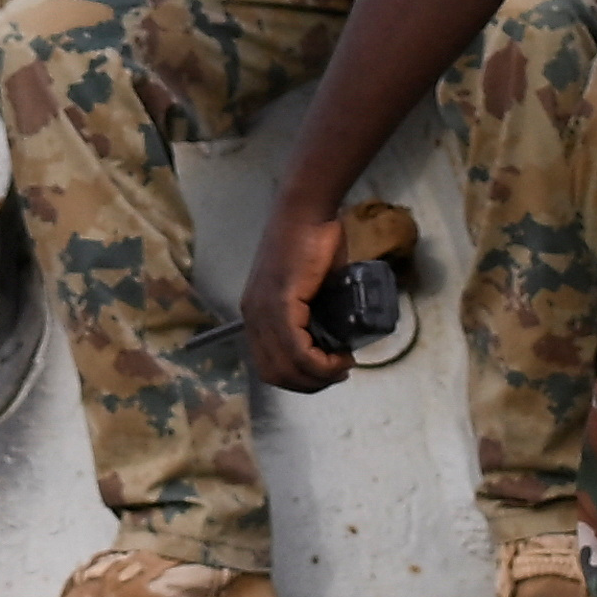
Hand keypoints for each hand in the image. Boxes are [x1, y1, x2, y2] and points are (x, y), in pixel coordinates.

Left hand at [239, 187, 355, 394]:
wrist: (308, 211)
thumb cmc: (314, 242)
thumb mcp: (311, 288)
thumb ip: (315, 311)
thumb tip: (336, 333)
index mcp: (256, 315)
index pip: (269, 366)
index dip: (301, 379)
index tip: (329, 372)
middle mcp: (253, 317)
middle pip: (276, 374)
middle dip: (311, 384)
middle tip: (339, 373)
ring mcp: (263, 311)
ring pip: (287, 367)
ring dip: (319, 376)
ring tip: (343, 365)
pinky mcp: (280, 303)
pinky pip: (297, 349)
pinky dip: (320, 362)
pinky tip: (339, 357)